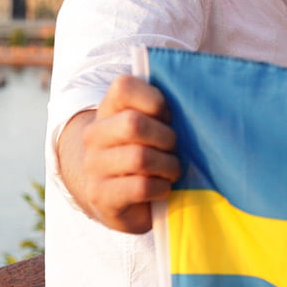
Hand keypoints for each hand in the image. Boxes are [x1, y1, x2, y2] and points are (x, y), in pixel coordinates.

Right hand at [57, 75, 178, 233]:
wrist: (122, 199)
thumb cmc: (149, 153)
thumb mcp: (154, 125)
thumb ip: (164, 109)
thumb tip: (192, 100)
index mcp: (108, 109)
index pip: (123, 87)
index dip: (155, 100)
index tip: (168, 117)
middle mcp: (94, 135)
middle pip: (133, 124)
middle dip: (165, 137)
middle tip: (174, 148)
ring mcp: (93, 166)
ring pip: (139, 158)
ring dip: (167, 166)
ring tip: (172, 170)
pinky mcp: (100, 195)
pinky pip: (141, 187)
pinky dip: (161, 188)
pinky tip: (163, 188)